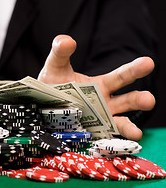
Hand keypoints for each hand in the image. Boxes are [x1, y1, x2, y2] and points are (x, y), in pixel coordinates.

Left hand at [38, 35, 154, 140]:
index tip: (148, 62)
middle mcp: (104, 103)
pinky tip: (115, 147)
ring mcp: (99, 121)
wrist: (38, 106)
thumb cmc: (51, 85)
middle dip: (139, 100)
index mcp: (99, 85)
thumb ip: (60, 52)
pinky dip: (111, 143)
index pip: (121, 76)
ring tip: (136, 132)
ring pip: (120, 122)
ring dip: (129, 127)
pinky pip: (104, 140)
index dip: (135, 69)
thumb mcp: (55, 67)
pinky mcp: (90, 135)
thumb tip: (66, 40)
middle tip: (149, 99)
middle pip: (127, 101)